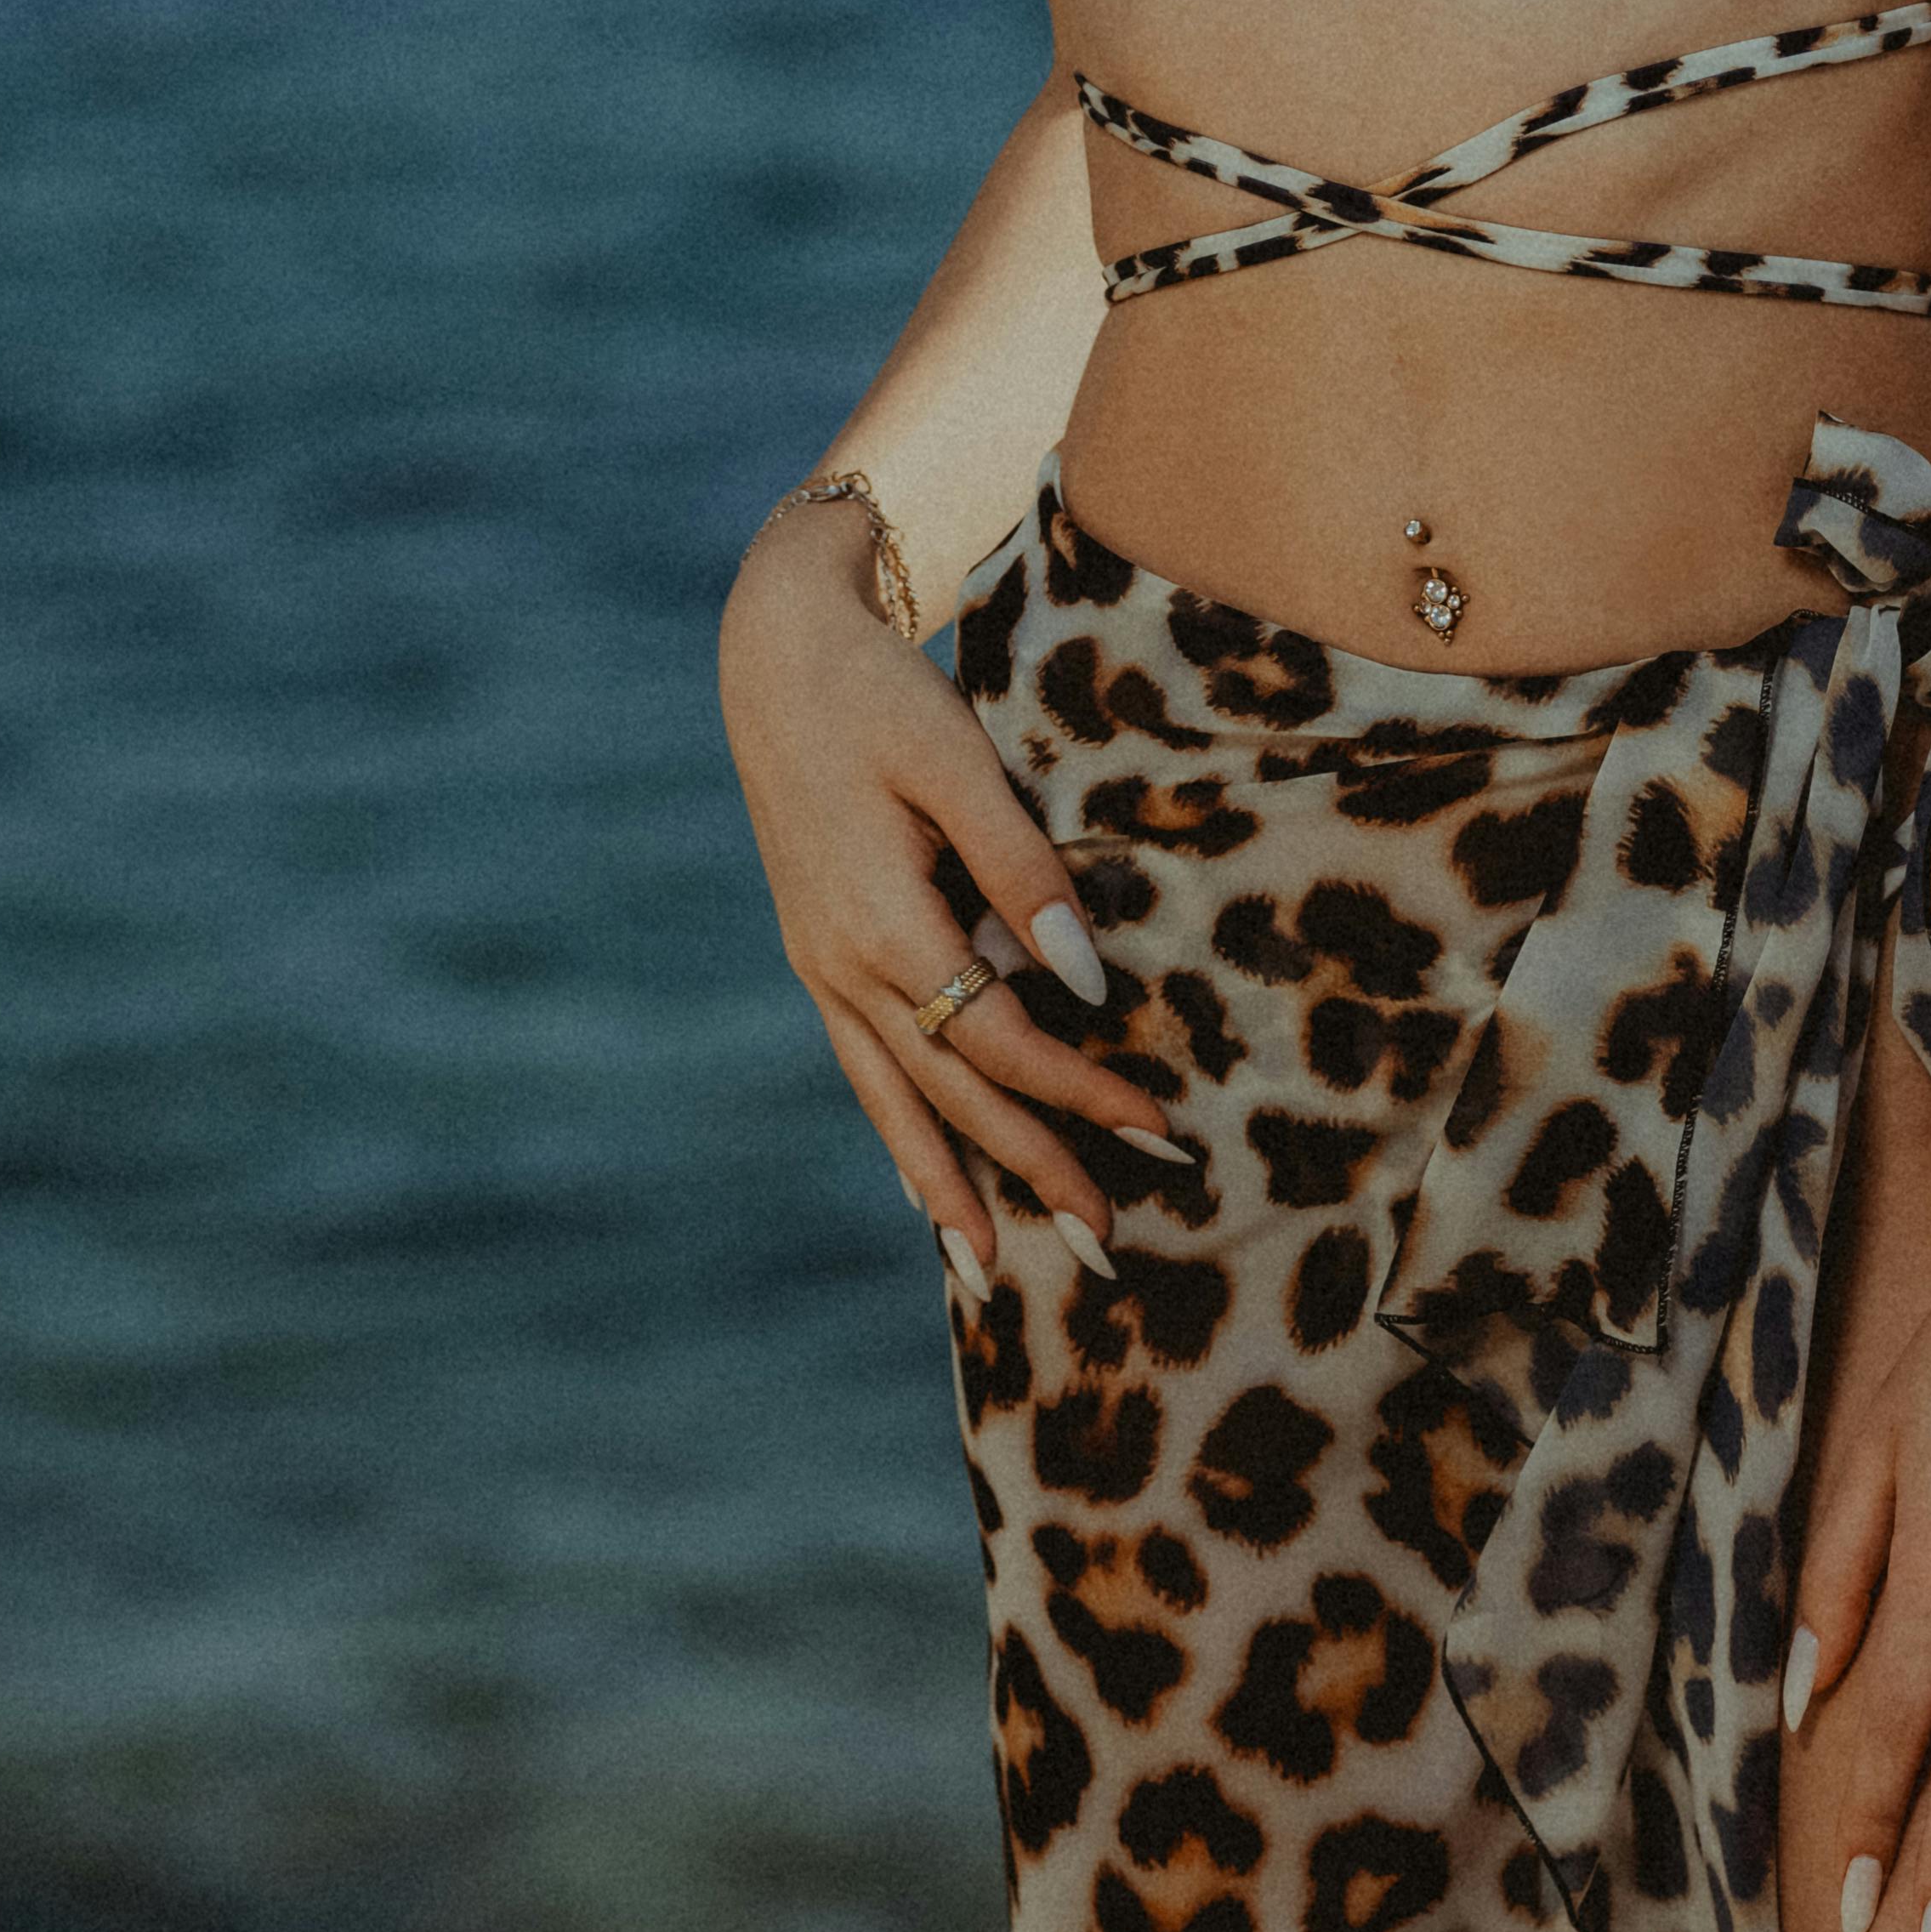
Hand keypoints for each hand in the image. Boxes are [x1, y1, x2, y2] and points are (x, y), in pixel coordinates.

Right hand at [716, 503, 1161, 1289]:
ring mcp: (820, 968)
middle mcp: (842, 966)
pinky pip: (864, 1071)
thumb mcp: (955, 758)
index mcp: (881, 924)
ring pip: (894, 1103)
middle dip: (1033, 1168)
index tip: (1157, 1127)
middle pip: (952, 1094)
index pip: (1002, 1039)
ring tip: (993, 1275)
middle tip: (1107, 1243)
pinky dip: (899, 1136)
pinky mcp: (817, 956)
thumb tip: (1083, 979)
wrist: (773, 656)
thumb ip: (1020, 867)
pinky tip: (924, 1187)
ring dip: (951, 1187)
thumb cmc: (877, 694)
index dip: (1080, 1091)